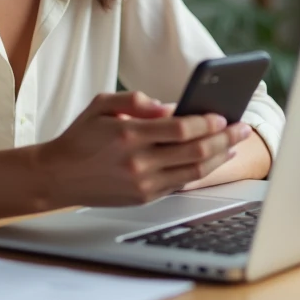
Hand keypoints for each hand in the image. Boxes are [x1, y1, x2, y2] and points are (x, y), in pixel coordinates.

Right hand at [35, 91, 253, 207]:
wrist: (57, 176)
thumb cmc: (80, 137)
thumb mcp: (101, 105)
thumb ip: (136, 101)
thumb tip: (169, 107)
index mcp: (128, 136)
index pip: (180, 129)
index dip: (206, 122)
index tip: (222, 114)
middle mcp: (138, 163)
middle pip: (194, 152)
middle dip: (223, 138)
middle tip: (241, 126)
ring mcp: (142, 184)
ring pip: (193, 172)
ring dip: (219, 157)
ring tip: (234, 143)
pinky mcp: (144, 198)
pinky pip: (181, 184)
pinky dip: (202, 172)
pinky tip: (213, 160)